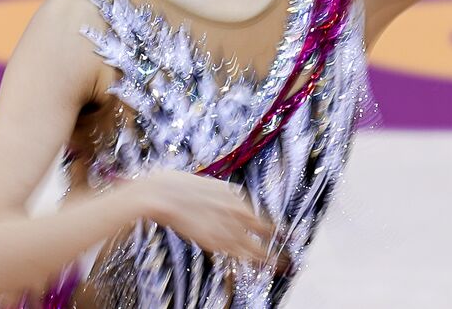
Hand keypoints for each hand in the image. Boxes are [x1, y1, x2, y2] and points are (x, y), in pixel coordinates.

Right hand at [124, 169, 288, 271]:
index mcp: (235, 195)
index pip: (259, 215)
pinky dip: (248, 259)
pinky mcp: (211, 239)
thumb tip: (233, 203)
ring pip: (251, 246)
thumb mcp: (210, 186)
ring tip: (280, 266)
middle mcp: (235, 210)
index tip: (284, 233)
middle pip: (262, 231)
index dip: (273, 227)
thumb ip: (225, 197)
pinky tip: (257, 265)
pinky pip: (235, 252)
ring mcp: (224, 226)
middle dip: (275, 243)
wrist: (162, 193)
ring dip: (266, 257)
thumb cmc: (179, 185)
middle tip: (289, 255)